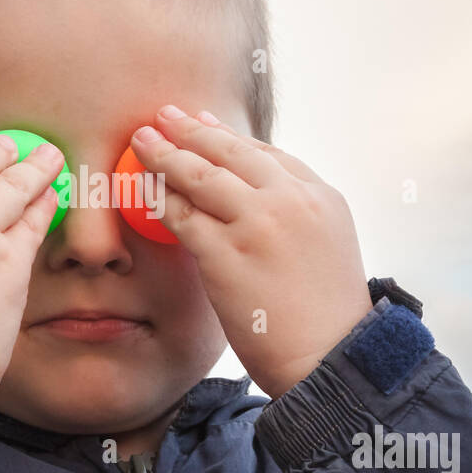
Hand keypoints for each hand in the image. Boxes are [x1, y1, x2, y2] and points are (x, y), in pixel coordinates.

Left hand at [131, 105, 372, 398]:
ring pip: (200, 176)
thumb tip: (252, 196)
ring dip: (166, 154)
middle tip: (163, 116)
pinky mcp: (226, 253)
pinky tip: (140, 188)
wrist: (331, 356)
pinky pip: (181, 216)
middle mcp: (291, 200)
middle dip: (191, 130)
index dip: (226, 136)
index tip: (201, 122)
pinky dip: (157, 198)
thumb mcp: (328, 245)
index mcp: (321, 196)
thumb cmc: (326, 314)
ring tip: (142, 140)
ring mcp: (258, 224)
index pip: (265, 154)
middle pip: (230, 153)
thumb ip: (296, 214)